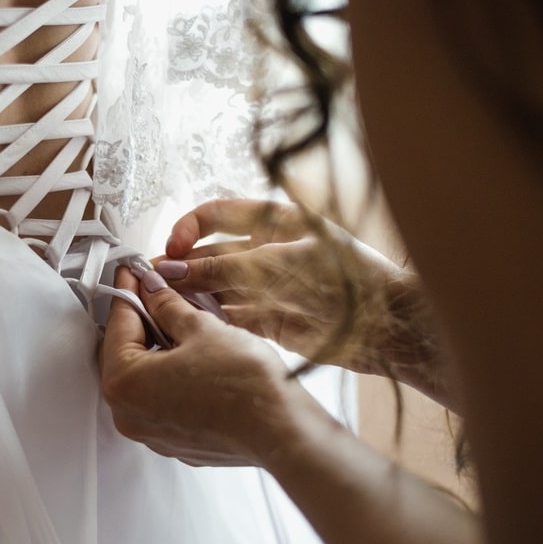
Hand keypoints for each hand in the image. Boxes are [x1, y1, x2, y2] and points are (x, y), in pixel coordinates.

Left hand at [99, 266, 340, 467]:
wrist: (282, 432)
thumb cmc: (244, 386)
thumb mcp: (200, 328)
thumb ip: (167, 306)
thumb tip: (153, 291)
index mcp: (124, 384)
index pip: (116, 323)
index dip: (128, 291)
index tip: (133, 273)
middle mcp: (128, 415)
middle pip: (123, 353)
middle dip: (139, 320)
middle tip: (155, 292)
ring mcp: (150, 432)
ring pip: (142, 378)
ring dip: (154, 347)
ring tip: (178, 320)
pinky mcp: (174, 441)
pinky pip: (159, 400)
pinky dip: (168, 375)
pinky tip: (191, 356)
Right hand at [158, 198, 407, 375]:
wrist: (389, 326)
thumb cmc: (346, 279)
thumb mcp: (275, 264)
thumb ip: (221, 267)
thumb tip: (174, 270)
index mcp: (272, 222)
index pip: (215, 215)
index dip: (187, 229)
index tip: (170, 249)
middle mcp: (266, 252)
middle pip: (210, 255)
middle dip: (181, 268)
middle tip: (152, 284)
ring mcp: (267, 288)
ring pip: (216, 289)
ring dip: (191, 298)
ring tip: (164, 309)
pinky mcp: (269, 321)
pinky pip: (230, 318)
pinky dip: (210, 322)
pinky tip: (191, 328)